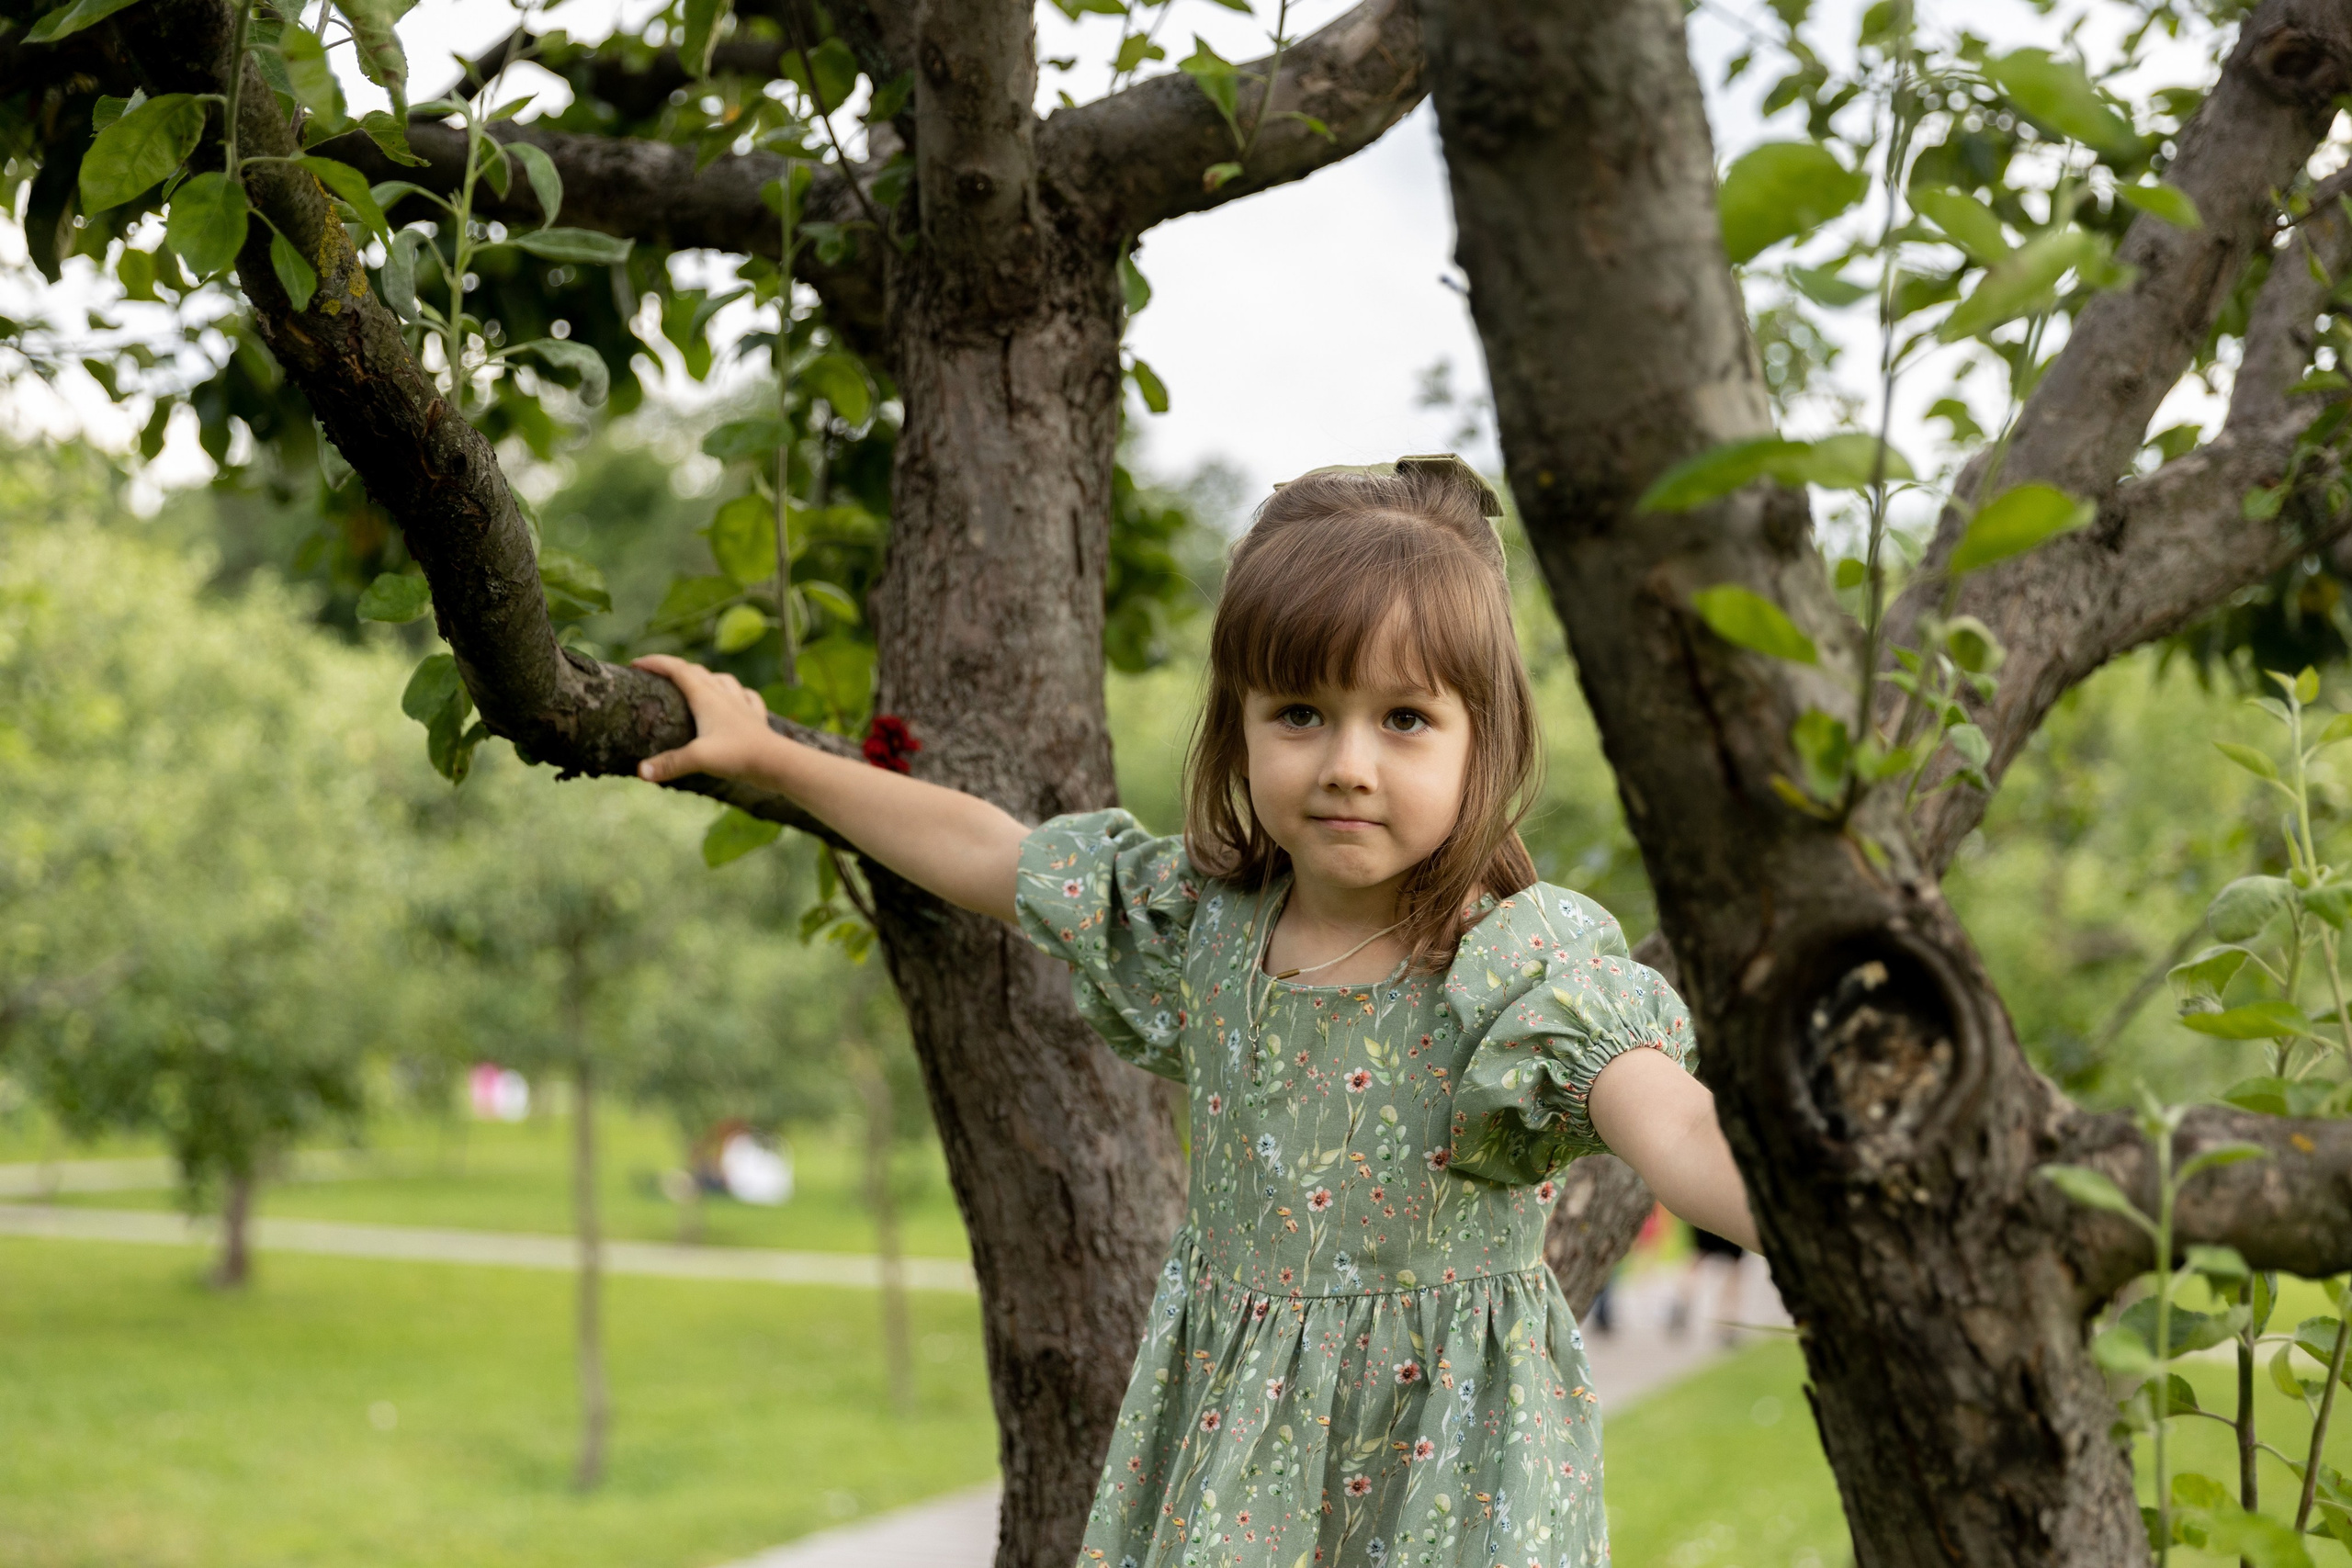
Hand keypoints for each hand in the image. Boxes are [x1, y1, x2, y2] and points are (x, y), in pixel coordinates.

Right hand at [631, 654, 776, 783]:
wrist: (778, 762)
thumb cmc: (739, 755)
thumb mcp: (700, 758)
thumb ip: (670, 764)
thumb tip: (641, 772)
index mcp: (707, 697)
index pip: (677, 669)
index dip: (655, 663)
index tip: (636, 663)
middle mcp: (724, 695)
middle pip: (696, 672)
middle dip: (673, 669)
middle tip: (656, 674)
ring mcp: (742, 705)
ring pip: (721, 680)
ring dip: (705, 677)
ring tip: (695, 683)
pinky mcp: (755, 718)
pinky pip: (746, 697)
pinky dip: (736, 694)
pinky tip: (737, 698)